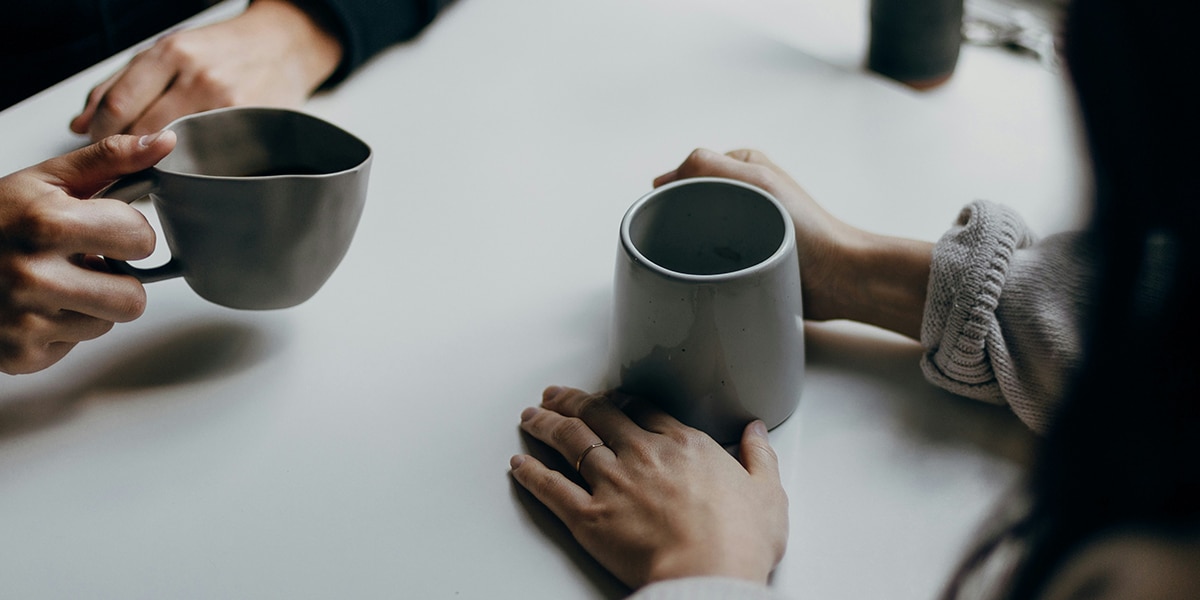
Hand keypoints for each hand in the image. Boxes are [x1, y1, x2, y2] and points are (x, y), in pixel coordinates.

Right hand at [0, 131, 175, 373]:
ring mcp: (24, 320)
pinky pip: (74, 346)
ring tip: (55, 282)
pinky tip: (35, 306)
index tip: (103, 229)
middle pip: (133, 298)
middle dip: (116, 279)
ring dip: (90, 305)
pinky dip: (61, 329)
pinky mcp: (20, 355)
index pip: (141, 240)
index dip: (128, 233)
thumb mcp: (47, 180)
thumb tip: (164, 142)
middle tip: (84, 262)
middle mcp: (33, 275)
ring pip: (107, 323)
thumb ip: (110, 159)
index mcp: (47, 224)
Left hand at [70, 0, 342, 140]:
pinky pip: (208, 157)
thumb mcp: (169, 51)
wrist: (284, 46)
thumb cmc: (223, 50)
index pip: (118, 106)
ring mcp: (227, 103)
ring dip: (157, 164)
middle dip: (125, 153)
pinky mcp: (250, 125)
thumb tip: (79, 125)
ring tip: (156, 164)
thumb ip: (120, 84)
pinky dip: (191, 166)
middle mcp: (199, 76)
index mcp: (172, 52)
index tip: (100, 145)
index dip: (101, 134)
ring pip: (174, 150)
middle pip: (143, 132)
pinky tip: (189, 164)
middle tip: (125, 161)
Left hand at [510, 386, 787, 588]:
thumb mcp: (767, 493)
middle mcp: (642, 454)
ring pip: (570, 441)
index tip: (607, 397)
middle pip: (598, 415)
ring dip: (545, 425)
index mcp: (683, 445)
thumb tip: (756, 431)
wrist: (709, 575)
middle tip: (555, 394)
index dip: (618, 399)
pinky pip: (551, 488)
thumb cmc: (740, 541)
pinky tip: (518, 464)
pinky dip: (531, 473)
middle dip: (572, 400)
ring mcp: (612, 483)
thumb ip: (759, 457)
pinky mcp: (589, 517)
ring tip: (530, 416)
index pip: (641, 409)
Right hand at [654, 148, 932, 339]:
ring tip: (691, 261)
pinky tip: (702, 276)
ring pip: (697, 233)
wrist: (839, 278)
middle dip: (678, 222)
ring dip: (689, 248)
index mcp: (743, 167)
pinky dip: (703, 266)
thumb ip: (709, 166)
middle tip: (674, 243)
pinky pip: (711, 259)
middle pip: (689, 204)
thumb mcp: (757, 181)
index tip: (664, 215)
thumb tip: (663, 180)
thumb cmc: (808, 229)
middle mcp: (742, 194)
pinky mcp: (746, 258)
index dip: (671, 192)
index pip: (688, 172)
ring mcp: (743, 227)